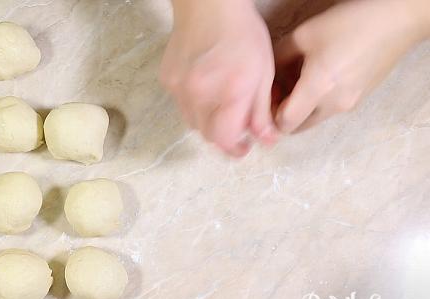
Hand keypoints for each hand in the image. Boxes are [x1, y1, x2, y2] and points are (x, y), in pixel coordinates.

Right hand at [160, 0, 277, 155]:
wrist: (208, 5)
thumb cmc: (241, 33)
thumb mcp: (262, 72)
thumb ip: (261, 110)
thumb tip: (265, 139)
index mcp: (228, 92)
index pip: (224, 139)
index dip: (234, 149)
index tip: (243, 148)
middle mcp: (199, 94)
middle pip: (208, 134)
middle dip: (223, 135)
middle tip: (238, 127)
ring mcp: (178, 87)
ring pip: (193, 122)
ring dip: (208, 121)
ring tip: (222, 104)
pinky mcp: (167, 80)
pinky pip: (181, 104)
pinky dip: (195, 104)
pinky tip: (206, 86)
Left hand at [274, 0, 429, 132]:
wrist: (395, 21)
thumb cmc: (349, 23)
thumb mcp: (303, 35)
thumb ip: (278, 58)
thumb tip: (266, 74)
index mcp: (319, 88)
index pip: (285, 123)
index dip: (269, 116)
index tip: (266, 98)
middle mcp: (335, 104)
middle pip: (298, 127)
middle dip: (283, 115)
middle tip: (278, 92)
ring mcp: (350, 104)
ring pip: (314, 119)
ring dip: (301, 109)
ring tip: (297, 82)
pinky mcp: (360, 100)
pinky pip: (330, 110)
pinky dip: (318, 102)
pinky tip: (317, 78)